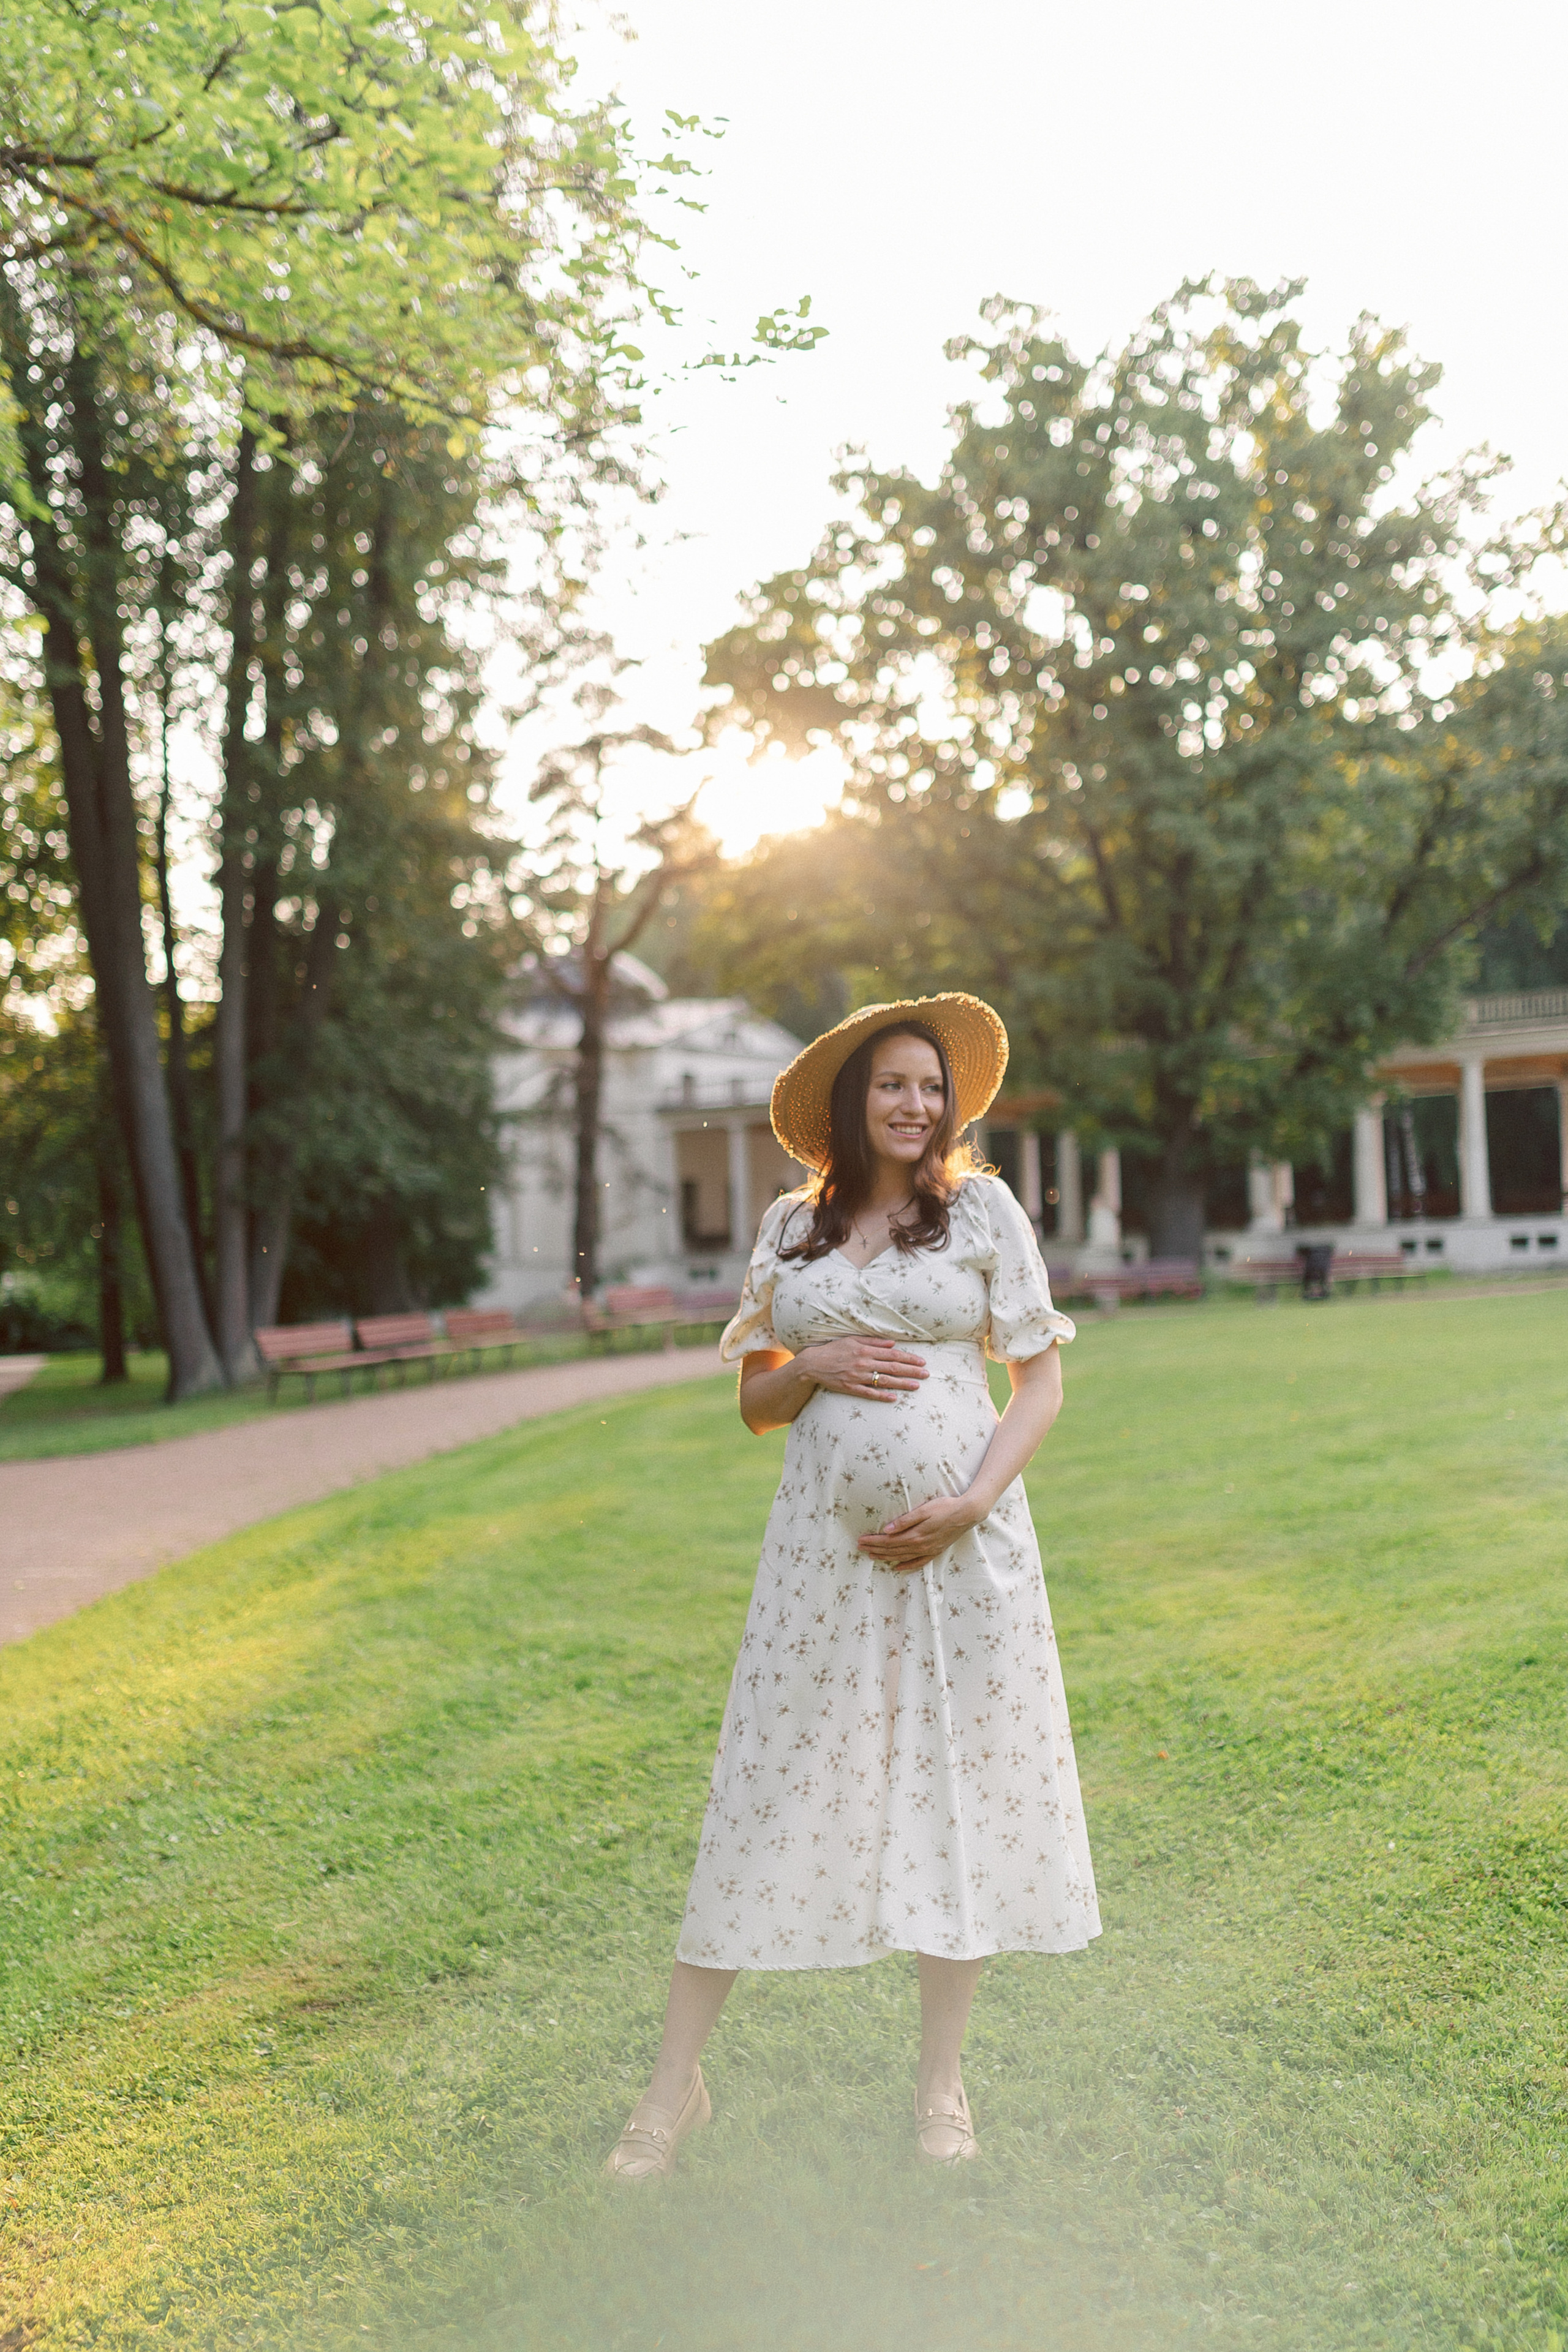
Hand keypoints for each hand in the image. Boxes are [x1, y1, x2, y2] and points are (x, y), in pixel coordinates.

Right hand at [797, 1336, 927, 1402]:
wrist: (813, 1364)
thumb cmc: (833, 1350)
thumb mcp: (852, 1340)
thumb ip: (873, 1342)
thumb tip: (892, 1344)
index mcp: (866, 1350)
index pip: (893, 1355)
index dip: (909, 1358)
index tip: (922, 1361)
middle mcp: (864, 1363)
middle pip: (893, 1367)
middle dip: (911, 1371)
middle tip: (926, 1374)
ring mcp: (858, 1377)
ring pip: (884, 1381)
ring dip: (902, 1383)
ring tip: (917, 1386)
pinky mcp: (851, 1388)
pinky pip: (869, 1393)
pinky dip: (882, 1396)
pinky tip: (894, 1398)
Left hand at [858, 1490, 982, 1570]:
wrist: (967, 1514)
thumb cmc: (945, 1507)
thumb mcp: (924, 1510)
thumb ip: (905, 1521)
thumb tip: (887, 1529)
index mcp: (916, 1535)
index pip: (889, 1541)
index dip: (874, 1541)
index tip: (861, 1540)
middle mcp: (921, 1546)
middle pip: (893, 1550)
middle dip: (876, 1549)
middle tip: (861, 1548)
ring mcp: (929, 1550)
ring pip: (902, 1557)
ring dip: (886, 1557)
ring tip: (872, 1556)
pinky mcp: (935, 1551)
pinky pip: (918, 1562)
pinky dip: (906, 1566)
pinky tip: (897, 1567)